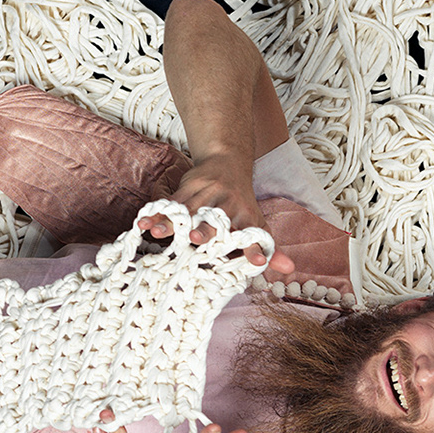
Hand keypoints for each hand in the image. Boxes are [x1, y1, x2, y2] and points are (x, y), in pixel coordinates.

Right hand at [143, 154, 292, 276]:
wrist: (227, 162)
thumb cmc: (242, 204)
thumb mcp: (258, 223)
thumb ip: (268, 248)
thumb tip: (290, 270)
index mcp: (248, 217)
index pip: (253, 235)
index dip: (254, 250)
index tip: (257, 263)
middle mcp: (230, 205)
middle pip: (217, 221)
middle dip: (208, 230)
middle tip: (198, 239)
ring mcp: (208, 195)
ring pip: (189, 211)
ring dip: (173, 223)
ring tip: (159, 234)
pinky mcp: (189, 187)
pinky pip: (171, 203)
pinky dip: (157, 214)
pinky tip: (144, 223)